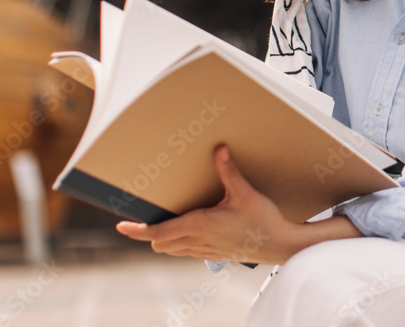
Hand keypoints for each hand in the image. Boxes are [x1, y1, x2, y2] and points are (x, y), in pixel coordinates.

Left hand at [115, 144, 363, 264]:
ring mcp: (207, 251)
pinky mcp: (217, 255)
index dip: (137, 230)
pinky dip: (180, 244)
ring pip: (173, 250)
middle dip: (149, 233)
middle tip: (141, 219)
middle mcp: (198, 241)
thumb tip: (219, 149)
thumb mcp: (244, 193)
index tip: (122, 226)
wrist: (282, 245)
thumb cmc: (263, 222)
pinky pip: (188, 253)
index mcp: (199, 225)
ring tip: (162, 224)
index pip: (158, 232)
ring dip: (164, 239)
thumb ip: (228, 170)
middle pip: (160, 243)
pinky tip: (191, 232)